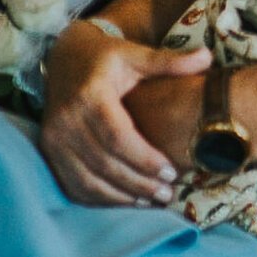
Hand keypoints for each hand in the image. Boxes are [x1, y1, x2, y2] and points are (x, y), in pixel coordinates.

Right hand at [38, 24, 210, 207]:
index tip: (171, 172)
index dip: (144, 159)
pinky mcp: (49, 153)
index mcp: (90, 97)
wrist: (64, 59)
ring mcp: (53, 141)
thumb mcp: (136, 54)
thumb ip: (169, 61)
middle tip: (167, 194)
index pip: (117, 137)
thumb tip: (207, 58)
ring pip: (87, 180)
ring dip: (119, 196)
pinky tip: (124, 201)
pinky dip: (98, 198)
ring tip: (151, 201)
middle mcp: (66, 122)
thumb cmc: (107, 58)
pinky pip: (72, 184)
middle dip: (137, 183)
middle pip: (103, 163)